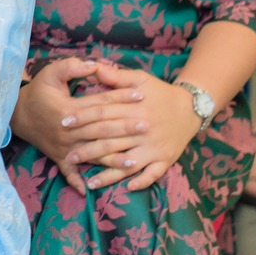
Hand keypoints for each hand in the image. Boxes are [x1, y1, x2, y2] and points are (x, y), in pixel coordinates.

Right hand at [9, 57, 149, 190]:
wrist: (17, 114)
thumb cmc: (38, 92)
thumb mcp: (51, 73)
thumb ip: (72, 67)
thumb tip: (94, 65)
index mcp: (68, 110)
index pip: (100, 104)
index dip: (121, 98)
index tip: (141, 95)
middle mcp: (68, 131)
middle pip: (101, 130)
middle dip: (125, 128)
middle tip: (148, 125)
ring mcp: (64, 147)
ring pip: (92, 154)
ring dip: (112, 159)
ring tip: (134, 161)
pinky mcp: (59, 157)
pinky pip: (68, 171)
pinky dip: (76, 181)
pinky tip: (88, 190)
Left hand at [75, 65, 200, 191]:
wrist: (191, 108)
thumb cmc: (159, 93)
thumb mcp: (140, 79)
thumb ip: (117, 77)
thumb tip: (94, 67)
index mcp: (135, 109)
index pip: (104, 114)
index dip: (83, 117)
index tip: (63, 122)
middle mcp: (144, 130)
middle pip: (112, 141)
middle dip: (89, 150)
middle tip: (69, 156)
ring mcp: (155, 147)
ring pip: (129, 162)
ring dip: (110, 174)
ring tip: (90, 182)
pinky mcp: (166, 158)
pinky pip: (154, 173)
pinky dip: (142, 181)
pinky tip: (127, 187)